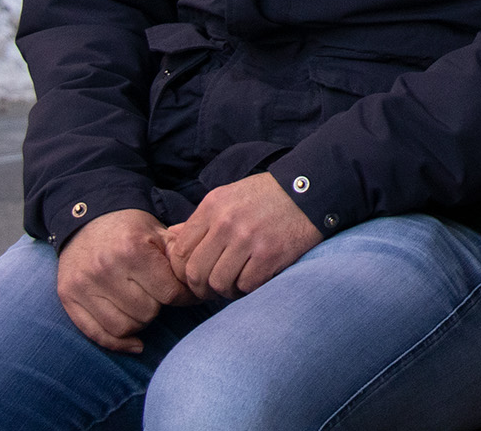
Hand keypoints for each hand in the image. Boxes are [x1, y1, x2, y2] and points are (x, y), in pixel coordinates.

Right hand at [55, 208, 189, 353]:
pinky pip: (97, 334)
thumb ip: (181, 256)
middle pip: (147, 313)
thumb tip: (201, 282)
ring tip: (143, 304)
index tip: (188, 295)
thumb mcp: (159, 233)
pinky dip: (119, 343)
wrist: (87, 219)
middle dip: (159, 306)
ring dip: (140, 321)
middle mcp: (105, 268)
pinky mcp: (67, 297)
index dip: (185, 297)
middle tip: (159, 294)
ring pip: (124, 327)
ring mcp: (83, 284)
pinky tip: (134, 341)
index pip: (170, 293)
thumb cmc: (130, 229)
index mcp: (132, 250)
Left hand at [164, 173, 322, 300]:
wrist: (309, 190)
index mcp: (212, 206)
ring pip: (219, 283)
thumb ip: (201, 220)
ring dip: (225, 290)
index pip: (181, 251)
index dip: (184, 270)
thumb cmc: (266, 196)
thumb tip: (171, 238)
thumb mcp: (229, 196)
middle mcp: (226, 223)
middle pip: (196, 272)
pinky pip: (246, 286)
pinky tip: (253, 278)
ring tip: (235, 283)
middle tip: (212, 288)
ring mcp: (248, 240)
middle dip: (201, 287)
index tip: (196, 274)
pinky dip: (247, 288)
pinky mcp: (270, 255)